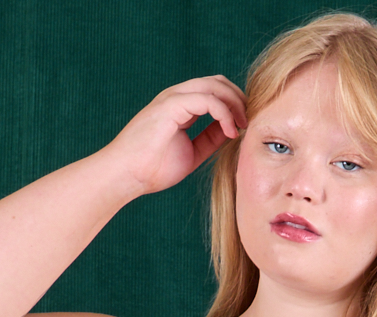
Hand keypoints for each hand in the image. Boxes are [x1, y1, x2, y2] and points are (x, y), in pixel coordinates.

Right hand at [99, 76, 246, 198]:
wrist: (126, 175)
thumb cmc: (152, 169)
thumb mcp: (192, 153)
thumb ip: (210, 139)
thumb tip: (232, 131)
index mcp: (180, 105)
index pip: (214, 91)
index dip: (234, 104)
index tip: (246, 126)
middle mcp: (177, 96)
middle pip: (217, 82)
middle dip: (238, 99)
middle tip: (250, 122)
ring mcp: (173, 98)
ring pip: (214, 85)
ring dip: (235, 104)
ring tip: (243, 126)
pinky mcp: (171, 105)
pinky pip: (207, 99)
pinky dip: (224, 113)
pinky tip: (232, 131)